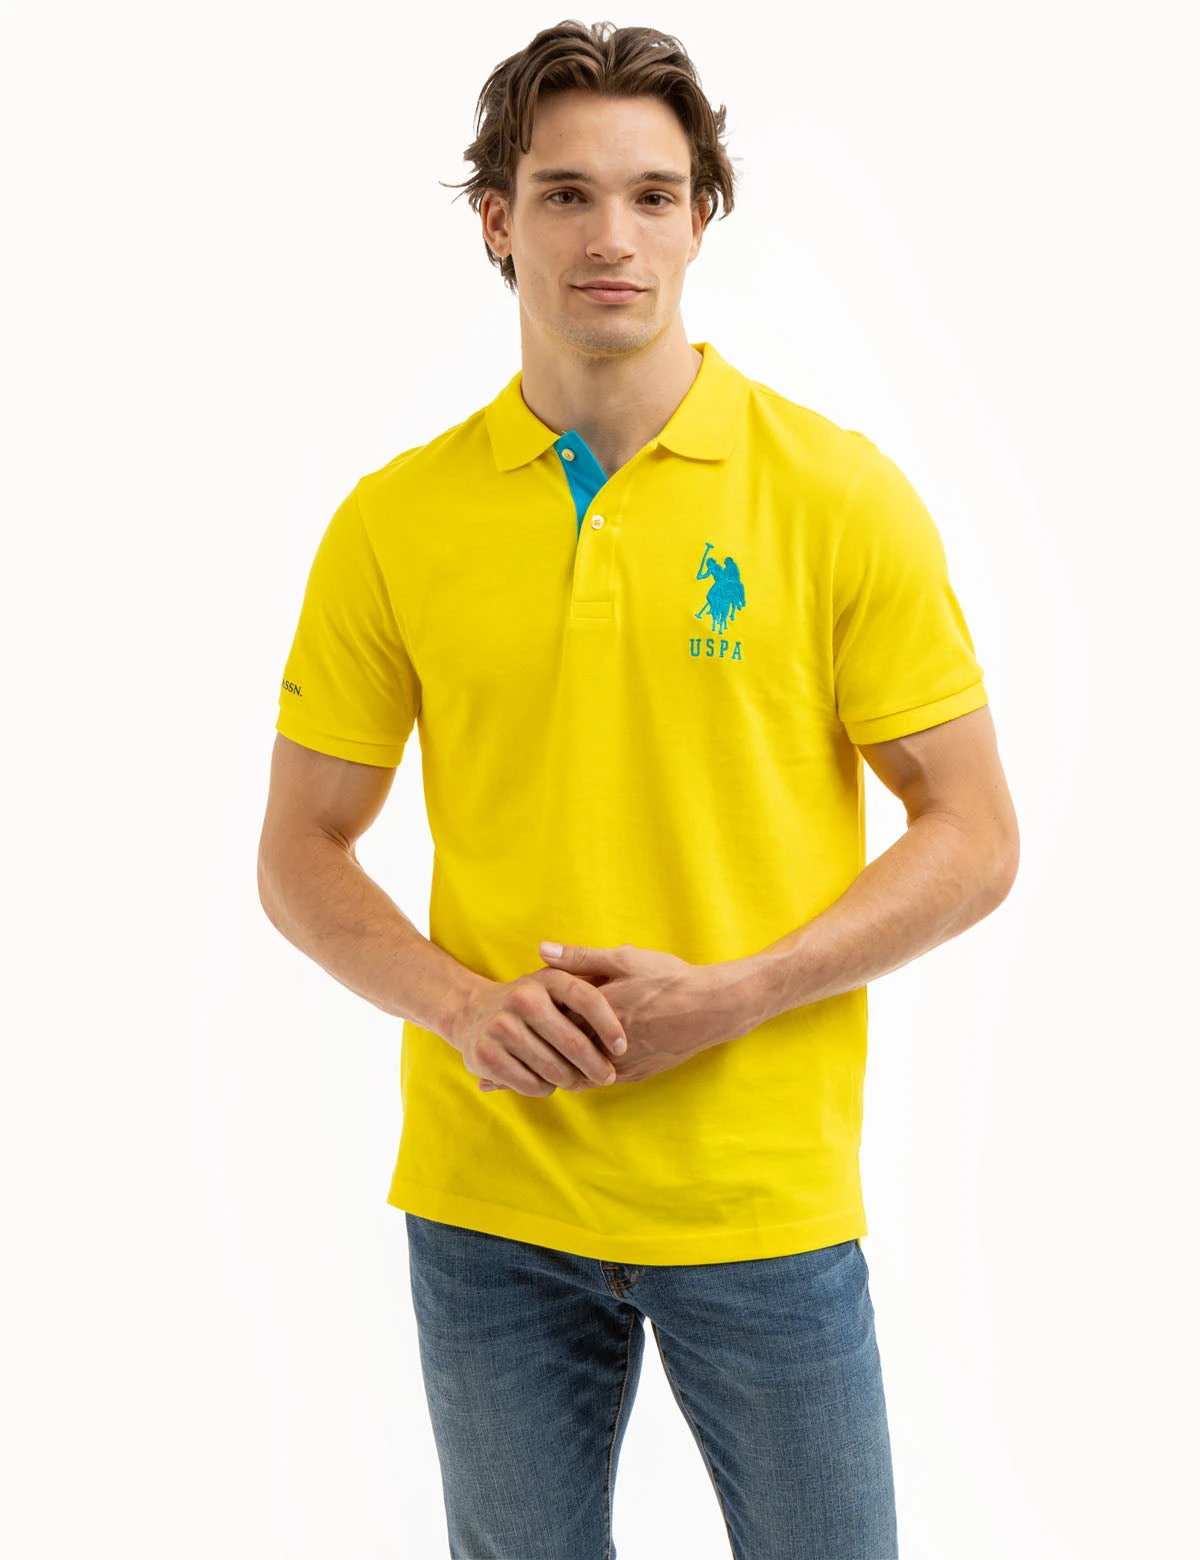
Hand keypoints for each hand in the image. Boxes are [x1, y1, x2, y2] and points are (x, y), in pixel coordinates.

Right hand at [451, 965, 626, 1097]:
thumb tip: (634, 999)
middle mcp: (522, 998)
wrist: (472, 1012)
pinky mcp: (486, 1054)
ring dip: (572, 1081)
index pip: (588, 1000)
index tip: (622, 1048)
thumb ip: (588, 985)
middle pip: (573, 1042)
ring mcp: (502, 1026)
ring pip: (554, 1069)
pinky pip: (531, 1084)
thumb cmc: (530, 1002)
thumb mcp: (553, 985)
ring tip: (579, 1082)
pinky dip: (546, 1088)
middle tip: (607, 1077)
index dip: (610, 1026)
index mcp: (546, 978)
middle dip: (596, 1066)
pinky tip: (549, 1082)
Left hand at [478, 942, 750, 1092]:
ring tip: (514, 1084)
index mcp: (597, 1012)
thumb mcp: (624, 959)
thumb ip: (580, 958)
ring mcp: (622, 1064)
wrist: (715, 1007)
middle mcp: (605, 1044)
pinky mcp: (637, 1074)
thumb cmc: (669, 977)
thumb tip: (540, 950)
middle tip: (486, 1081)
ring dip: (547, 1079)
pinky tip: (562, 1079)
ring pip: (574, 1077)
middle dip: (520, 1068)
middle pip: (553, 1060)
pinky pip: (598, 1082)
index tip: (488, 1040)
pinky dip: (576, 1081)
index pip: (547, 1027)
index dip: (515, 1037)